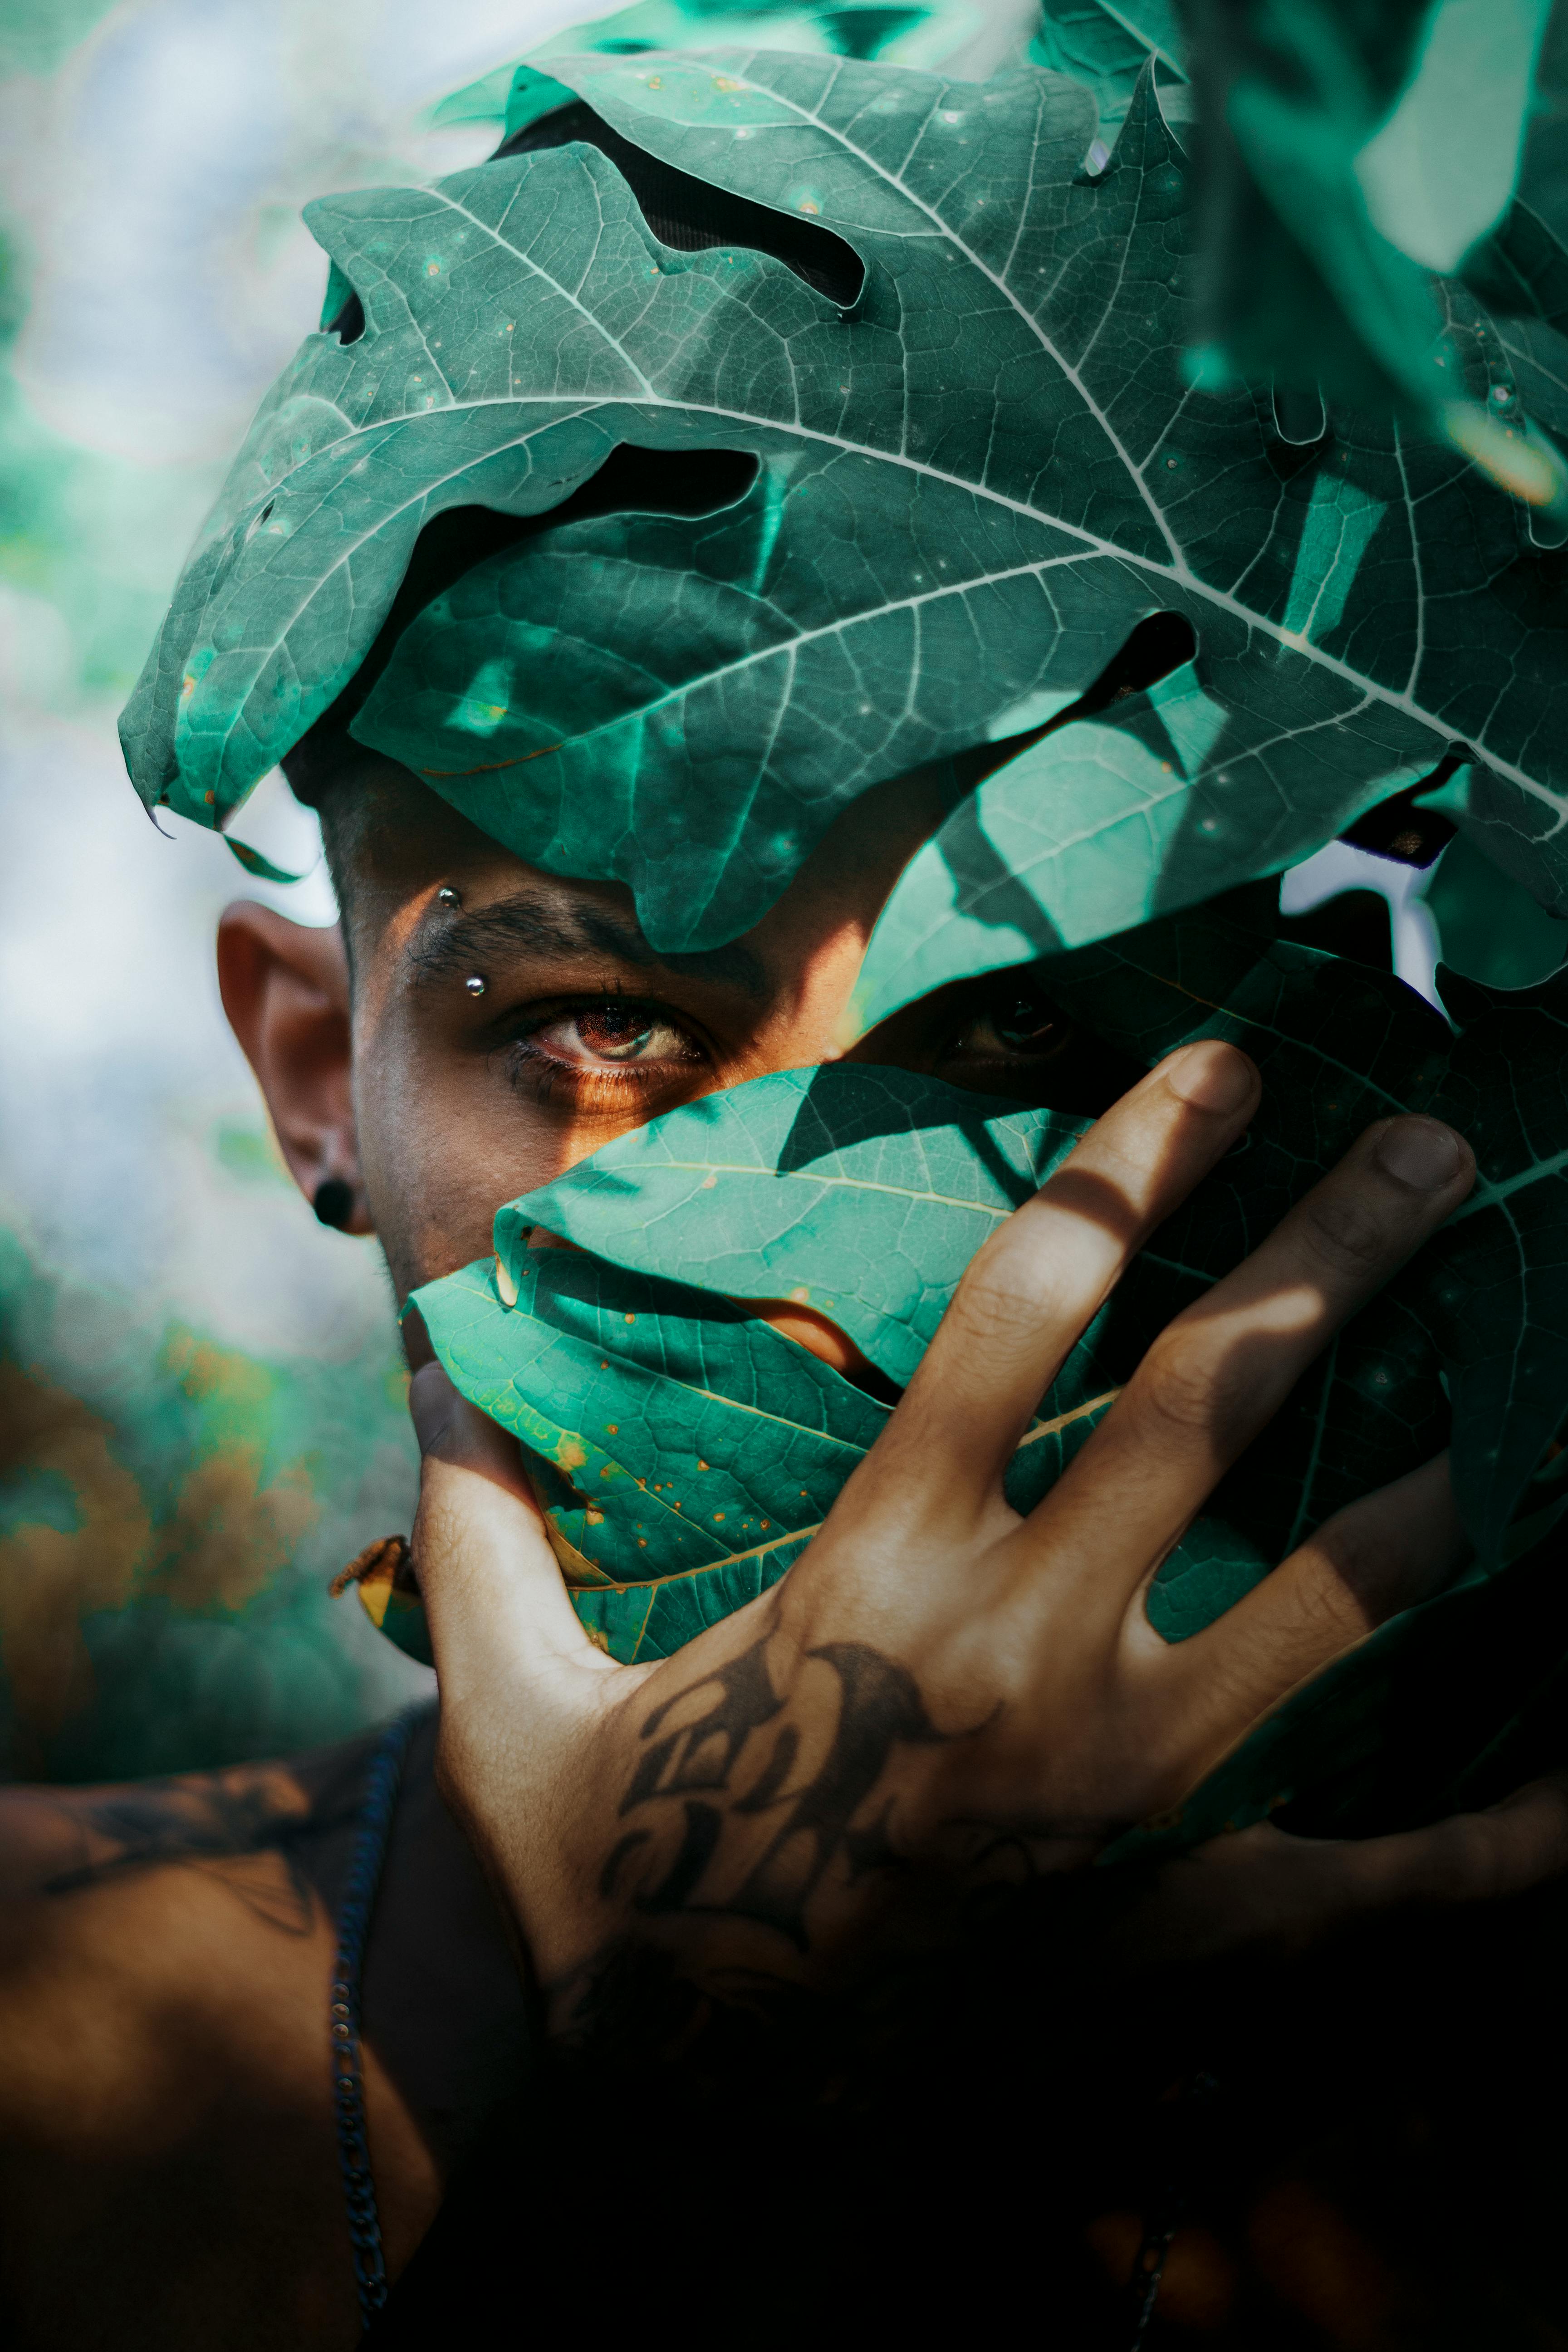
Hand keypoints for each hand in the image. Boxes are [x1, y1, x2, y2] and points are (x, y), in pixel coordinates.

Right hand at [408, 1042, 1554, 2044]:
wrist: (684, 2123)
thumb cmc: (605, 1887)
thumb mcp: (503, 1705)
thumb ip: (484, 1528)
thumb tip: (426, 1377)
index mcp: (879, 1572)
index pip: (1024, 1309)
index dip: (1132, 1163)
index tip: (1227, 1067)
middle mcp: (1024, 1648)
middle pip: (1214, 1403)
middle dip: (1338, 1254)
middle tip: (1438, 1147)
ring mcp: (1128, 1788)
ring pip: (1342, 1601)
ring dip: (1444, 1486)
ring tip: (1520, 1400)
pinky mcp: (1189, 1917)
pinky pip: (1389, 1877)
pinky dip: (1511, 1831)